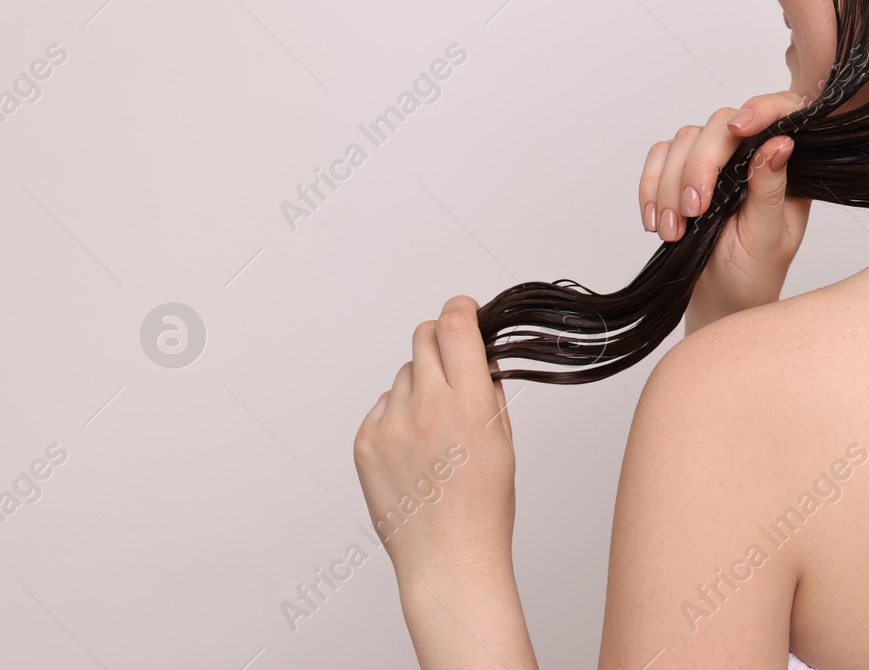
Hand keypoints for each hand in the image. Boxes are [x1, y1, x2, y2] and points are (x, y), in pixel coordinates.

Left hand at [353, 296, 515, 580]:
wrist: (448, 558)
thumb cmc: (484, 505)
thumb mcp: (503, 437)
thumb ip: (487, 388)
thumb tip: (476, 351)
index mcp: (469, 403)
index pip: (456, 325)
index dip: (461, 309)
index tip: (464, 310)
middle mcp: (427, 407)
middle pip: (424, 337)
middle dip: (441, 341)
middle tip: (452, 366)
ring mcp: (390, 424)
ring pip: (404, 374)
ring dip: (420, 384)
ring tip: (435, 429)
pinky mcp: (365, 441)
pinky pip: (383, 406)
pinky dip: (399, 416)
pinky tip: (414, 451)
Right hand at [639, 92, 811, 328]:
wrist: (722, 300)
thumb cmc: (754, 273)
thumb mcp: (769, 238)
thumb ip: (770, 191)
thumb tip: (781, 143)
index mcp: (786, 167)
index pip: (782, 114)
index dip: (762, 108)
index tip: (740, 127)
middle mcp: (751, 154)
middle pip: (720, 125)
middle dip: (700, 166)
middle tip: (693, 211)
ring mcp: (715, 160)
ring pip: (684, 139)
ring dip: (670, 185)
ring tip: (673, 231)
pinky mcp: (682, 170)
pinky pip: (659, 157)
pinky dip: (650, 187)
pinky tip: (655, 221)